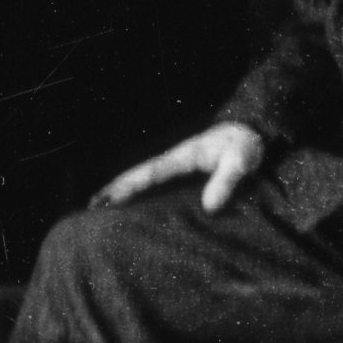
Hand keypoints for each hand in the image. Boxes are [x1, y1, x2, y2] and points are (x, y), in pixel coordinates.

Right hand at [99, 121, 270, 211]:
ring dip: (122, 193)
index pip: (147, 175)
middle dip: (113, 190)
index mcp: (180, 158)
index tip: (106, 201)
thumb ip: (226, 181)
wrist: (252, 132)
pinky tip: (135, 208)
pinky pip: (156, 187)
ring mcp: (176, 169)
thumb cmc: (245, 145)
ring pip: (143, 182)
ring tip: (102, 210)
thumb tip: (209, 208)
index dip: (127, 188)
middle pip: (136, 177)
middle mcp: (172, 163)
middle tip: (90, 208)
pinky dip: (140, 195)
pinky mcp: (184, 176)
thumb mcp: (240, 161)